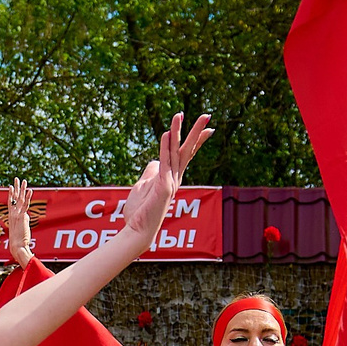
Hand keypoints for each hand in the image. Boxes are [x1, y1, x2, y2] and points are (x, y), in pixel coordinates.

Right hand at [2, 179, 32, 262]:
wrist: (17, 246)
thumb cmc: (18, 241)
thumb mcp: (20, 228)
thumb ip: (23, 220)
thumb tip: (26, 217)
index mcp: (11, 216)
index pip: (10, 202)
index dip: (11, 194)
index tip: (11, 186)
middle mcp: (13, 214)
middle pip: (14, 197)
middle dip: (16, 187)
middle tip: (17, 179)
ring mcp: (17, 215)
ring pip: (20, 199)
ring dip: (22, 189)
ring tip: (24, 181)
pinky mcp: (22, 217)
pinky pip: (26, 205)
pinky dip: (28, 197)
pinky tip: (30, 190)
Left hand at [119, 114, 212, 245]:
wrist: (138, 231)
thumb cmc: (140, 212)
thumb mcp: (143, 186)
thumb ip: (151, 172)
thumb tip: (155, 160)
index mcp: (172, 178)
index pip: (185, 155)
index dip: (197, 140)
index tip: (208, 128)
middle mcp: (175, 178)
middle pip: (187, 150)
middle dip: (197, 132)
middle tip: (207, 114)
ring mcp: (170, 182)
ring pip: (176, 152)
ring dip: (177, 132)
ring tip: (179, 115)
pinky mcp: (163, 186)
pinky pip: (164, 162)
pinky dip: (165, 147)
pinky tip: (166, 133)